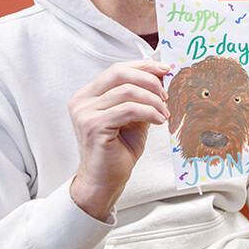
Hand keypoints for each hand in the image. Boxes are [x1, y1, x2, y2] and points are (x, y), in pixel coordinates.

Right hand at [68, 61, 170, 220]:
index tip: (164, 70)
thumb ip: (141, 98)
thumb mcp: (132, 118)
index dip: (142, 66)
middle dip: (148, 79)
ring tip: (164, 113)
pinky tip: (159, 120)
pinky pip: (129, 109)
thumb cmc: (117, 152)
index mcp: (88, 95)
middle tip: (166, 94)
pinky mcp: (94, 126)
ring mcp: (85, 113)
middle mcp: (82, 101)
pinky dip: (149, 112)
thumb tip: (161, 78)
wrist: (104, 182)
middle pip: (119, 73)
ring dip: (153, 100)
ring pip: (127, 91)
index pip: (116, 69)